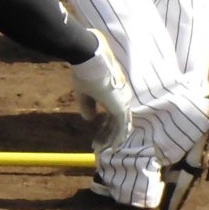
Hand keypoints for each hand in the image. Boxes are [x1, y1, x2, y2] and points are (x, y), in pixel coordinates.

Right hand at [69, 31, 131, 149]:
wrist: (88, 60)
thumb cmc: (85, 72)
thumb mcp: (84, 93)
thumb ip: (88, 106)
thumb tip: (90, 119)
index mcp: (115, 95)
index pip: (113, 116)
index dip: (105, 128)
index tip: (97, 137)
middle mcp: (122, 100)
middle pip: (117, 123)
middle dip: (106, 136)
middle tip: (97, 147)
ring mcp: (123, 104)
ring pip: (119, 127)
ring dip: (109, 139)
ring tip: (100, 149)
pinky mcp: (121, 107)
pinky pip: (121, 128)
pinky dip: (116, 138)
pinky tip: (111, 148)